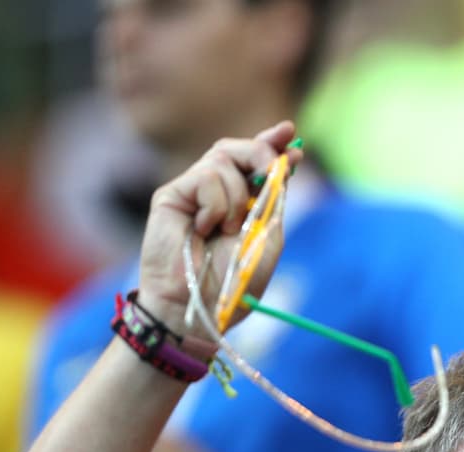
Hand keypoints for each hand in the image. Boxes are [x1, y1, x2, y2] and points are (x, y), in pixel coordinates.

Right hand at [136, 121, 303, 330]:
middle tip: (272, 171)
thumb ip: (275, 197)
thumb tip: (288, 159)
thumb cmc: (235, 280)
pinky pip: (205, 177)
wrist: (200, 305)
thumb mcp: (267, 234)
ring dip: (238, 196)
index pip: (254, 161)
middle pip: (237, 149)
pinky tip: (206, 229)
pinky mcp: (171, 194)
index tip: (291, 134)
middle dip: (261, 152)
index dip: (271, 142)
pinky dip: (217, 204)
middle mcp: (216, 192)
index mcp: (242, 201)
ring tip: (229, 230)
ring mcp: (192, 192)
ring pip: (222, 160)